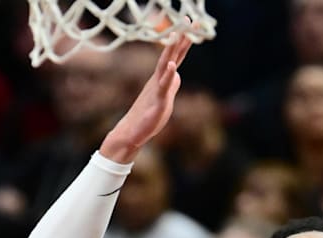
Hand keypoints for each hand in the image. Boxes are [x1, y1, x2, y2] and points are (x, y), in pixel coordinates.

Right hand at [99, 30, 195, 163]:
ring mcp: (157, 88)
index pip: (175, 56)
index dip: (183, 41)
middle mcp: (159, 79)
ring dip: (172, 50)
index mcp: (161, 78)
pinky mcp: (157, 101)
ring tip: (179, 34)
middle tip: (187, 19)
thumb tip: (177, 75)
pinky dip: (168, 75)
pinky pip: (163, 86)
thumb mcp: (164, 98)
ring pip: (166, 65)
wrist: (132, 132)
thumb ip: (171, 85)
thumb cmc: (147, 116)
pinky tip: (173, 66)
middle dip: (180, 37)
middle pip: (171, 55)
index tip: (190, 24)